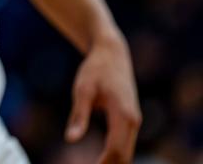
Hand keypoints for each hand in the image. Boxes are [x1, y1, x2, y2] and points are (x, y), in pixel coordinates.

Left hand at [65, 36, 141, 163]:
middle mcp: (133, 121)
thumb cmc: (96, 68)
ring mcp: (133, 121)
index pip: (116, 150)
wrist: (112, 53)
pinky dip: (114, 155)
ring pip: (126, 152)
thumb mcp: (82, 89)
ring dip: (111, 163)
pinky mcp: (129, 120)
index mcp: (123, 115)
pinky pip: (124, 144)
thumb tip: (70, 139)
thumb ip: (78, 115)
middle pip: (124, 156)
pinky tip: (99, 161)